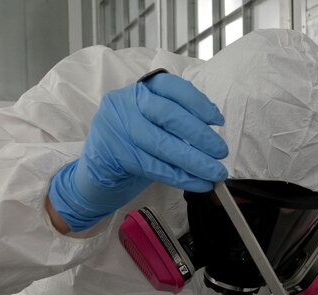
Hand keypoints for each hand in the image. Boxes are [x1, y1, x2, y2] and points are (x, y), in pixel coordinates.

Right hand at [48, 72, 228, 231]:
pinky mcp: (114, 154)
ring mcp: (117, 128)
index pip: (172, 87)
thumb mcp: (153, 122)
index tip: (218, 120)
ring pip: (162, 144)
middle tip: (221, 152)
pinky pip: (154, 167)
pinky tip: (199, 184)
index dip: (198, 103)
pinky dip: (181, 178)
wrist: (96, 169)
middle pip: (168, 116)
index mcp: (141, 89)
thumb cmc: (134, 143)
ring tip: (216, 173)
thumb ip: (178, 119)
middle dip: (200, 136)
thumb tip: (214, 129)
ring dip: (195, 162)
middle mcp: (126, 102)